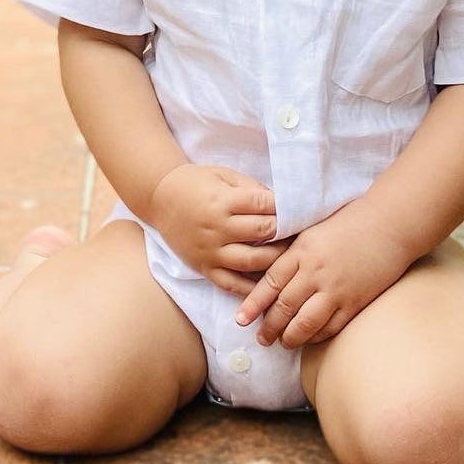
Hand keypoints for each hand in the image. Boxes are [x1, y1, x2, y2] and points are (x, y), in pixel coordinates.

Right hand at [147, 164, 288, 296]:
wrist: (160, 198)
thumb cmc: (196, 182)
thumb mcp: (223, 174)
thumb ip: (251, 188)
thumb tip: (280, 203)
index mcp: (223, 201)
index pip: (264, 205)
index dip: (286, 207)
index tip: (301, 210)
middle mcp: (217, 227)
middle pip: (263, 233)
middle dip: (287, 232)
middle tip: (302, 233)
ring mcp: (211, 250)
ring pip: (252, 261)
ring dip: (276, 260)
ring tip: (290, 256)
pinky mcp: (204, 267)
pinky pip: (231, 284)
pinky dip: (251, 288)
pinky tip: (268, 286)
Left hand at [233, 197, 413, 348]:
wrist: (389, 224)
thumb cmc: (350, 222)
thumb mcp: (313, 229)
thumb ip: (293, 250)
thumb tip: (271, 269)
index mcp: (302, 251)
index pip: (270, 283)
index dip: (253, 304)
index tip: (241, 319)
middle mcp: (315, 272)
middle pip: (284, 306)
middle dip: (269, 327)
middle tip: (261, 338)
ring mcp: (336, 289)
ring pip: (305, 323)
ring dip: (291, 337)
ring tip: (283, 343)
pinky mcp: (355, 301)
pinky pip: (331, 326)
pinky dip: (317, 336)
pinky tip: (310, 338)